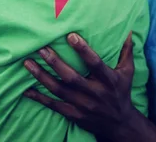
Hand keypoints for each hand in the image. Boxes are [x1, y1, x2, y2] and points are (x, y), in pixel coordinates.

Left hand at [23, 32, 141, 140]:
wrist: (120, 125)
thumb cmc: (121, 92)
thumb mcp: (128, 72)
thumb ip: (126, 51)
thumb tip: (129, 30)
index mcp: (108, 80)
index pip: (95, 64)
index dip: (83, 50)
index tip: (70, 36)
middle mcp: (94, 93)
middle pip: (71, 78)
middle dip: (54, 63)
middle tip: (41, 48)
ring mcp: (82, 106)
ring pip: (58, 91)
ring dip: (42, 77)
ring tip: (28, 63)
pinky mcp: (74, 115)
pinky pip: (54, 106)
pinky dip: (39, 98)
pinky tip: (26, 90)